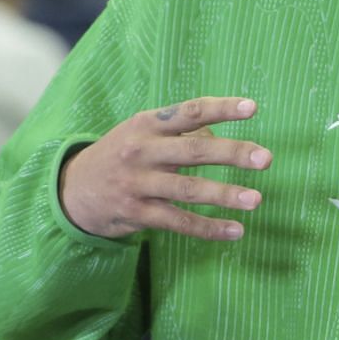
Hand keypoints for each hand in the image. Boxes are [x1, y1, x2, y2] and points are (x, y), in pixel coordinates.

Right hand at [59, 97, 270, 240]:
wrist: (72, 188)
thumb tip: (225, 142)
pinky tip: (236, 231)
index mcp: (147, 125)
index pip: (189, 112)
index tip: (252, 108)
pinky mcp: (136, 212)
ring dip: (225, 195)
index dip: (221, 109)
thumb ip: (184, 133)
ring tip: (256, 199)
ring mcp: (138, 183)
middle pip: (194, 151)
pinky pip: (178, 222)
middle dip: (232, 154)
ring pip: (188, 189)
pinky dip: (208, 228)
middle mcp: (142, 151)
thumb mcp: (145, 133)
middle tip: (266, 158)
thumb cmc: (124, 154)